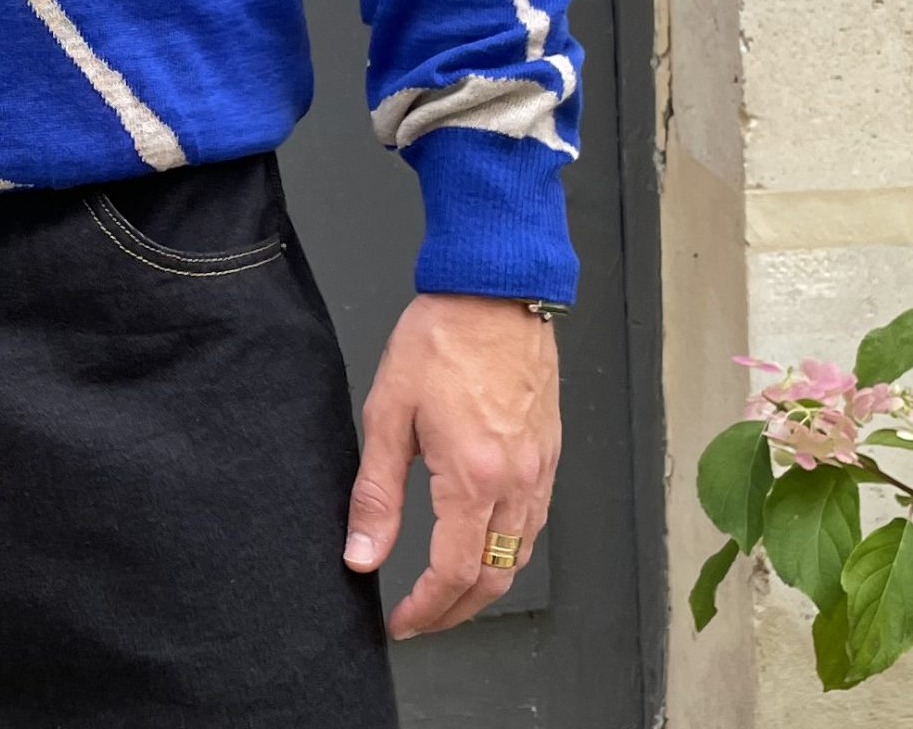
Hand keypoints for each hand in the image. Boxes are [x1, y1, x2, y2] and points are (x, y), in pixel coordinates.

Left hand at [342, 293, 559, 636]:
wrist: (494, 292)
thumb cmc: (441, 339)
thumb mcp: (389, 411)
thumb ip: (376, 491)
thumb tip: (362, 553)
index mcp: (474, 477)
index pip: (454, 574)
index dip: (426, 609)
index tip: (401, 621)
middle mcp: (518, 484)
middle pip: (495, 580)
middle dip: (456, 611)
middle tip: (421, 617)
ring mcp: (540, 471)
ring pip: (520, 557)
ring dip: (485, 586)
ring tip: (446, 590)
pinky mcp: (550, 455)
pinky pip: (535, 524)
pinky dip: (509, 550)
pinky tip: (483, 542)